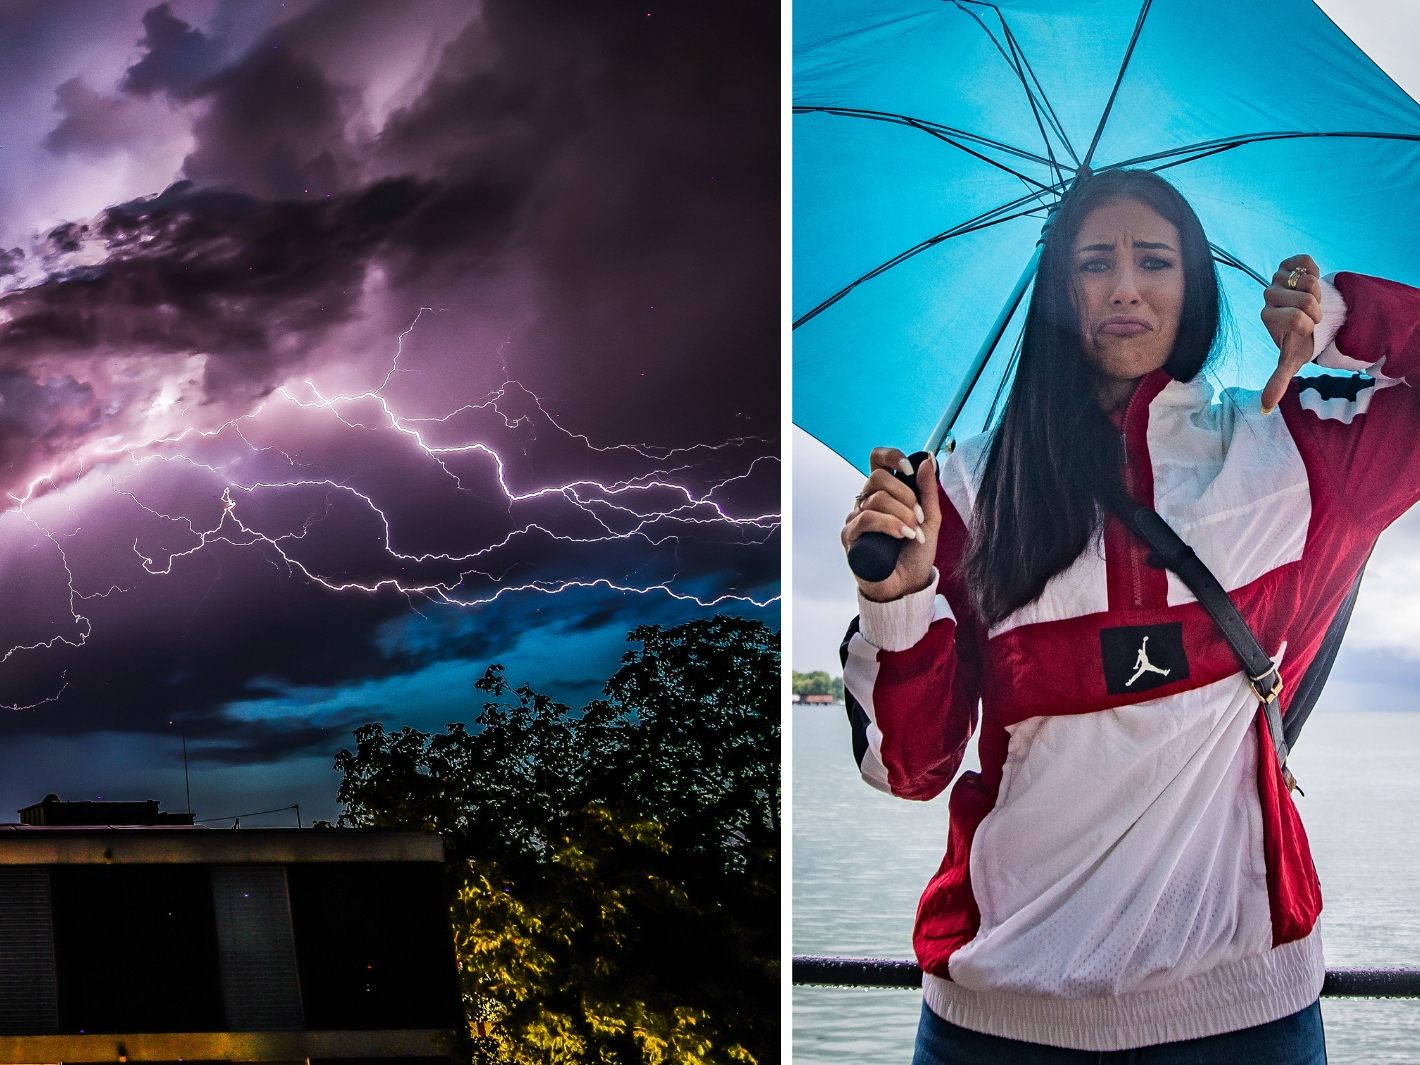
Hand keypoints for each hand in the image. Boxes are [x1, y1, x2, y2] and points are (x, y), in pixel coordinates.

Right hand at [840, 447, 939, 601]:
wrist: (908, 585)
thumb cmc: (915, 554)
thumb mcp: (930, 519)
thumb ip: (928, 490)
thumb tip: (927, 460)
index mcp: (885, 493)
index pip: (877, 460)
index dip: (890, 456)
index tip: (908, 469)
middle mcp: (867, 502)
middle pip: (877, 477)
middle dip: (905, 495)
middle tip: (918, 517)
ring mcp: (856, 518)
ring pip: (876, 498)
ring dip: (902, 514)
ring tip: (913, 533)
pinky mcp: (850, 536)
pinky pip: (867, 518)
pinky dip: (890, 524)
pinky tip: (902, 535)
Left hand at [1260, 254, 1323, 412]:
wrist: (1308, 315)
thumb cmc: (1300, 338)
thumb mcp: (1291, 359)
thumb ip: (1278, 380)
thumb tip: (1265, 408)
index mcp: (1268, 318)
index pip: (1296, 318)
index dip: (1310, 323)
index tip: (1308, 328)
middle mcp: (1268, 296)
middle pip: (1304, 299)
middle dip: (1317, 308)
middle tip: (1311, 314)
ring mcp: (1277, 278)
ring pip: (1306, 280)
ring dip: (1317, 291)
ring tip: (1311, 299)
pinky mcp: (1289, 263)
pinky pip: (1305, 260)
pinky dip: (1313, 269)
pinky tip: (1308, 281)